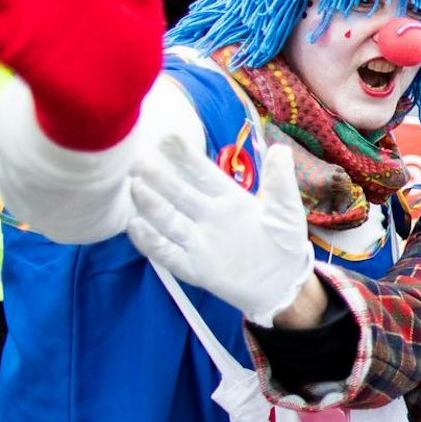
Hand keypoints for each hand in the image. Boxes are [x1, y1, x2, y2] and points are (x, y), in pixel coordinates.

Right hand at [125, 140, 317, 324]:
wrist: (285, 284)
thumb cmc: (286, 244)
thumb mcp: (286, 211)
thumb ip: (280, 183)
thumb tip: (281, 148)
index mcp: (228, 198)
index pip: (203, 173)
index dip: (186, 157)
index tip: (167, 138)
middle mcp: (207, 216)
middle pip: (178, 193)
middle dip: (159, 177)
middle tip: (136, 158)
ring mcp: (198, 241)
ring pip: (168, 219)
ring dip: (151, 204)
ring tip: (134, 186)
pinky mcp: (195, 267)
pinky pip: (168, 253)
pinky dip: (151, 241)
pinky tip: (136, 226)